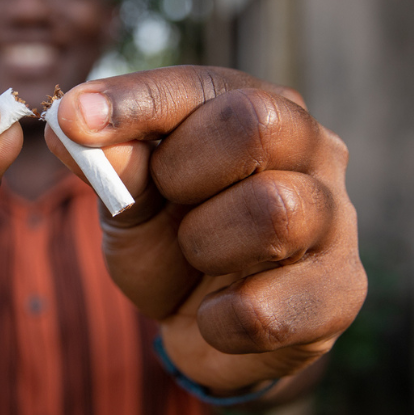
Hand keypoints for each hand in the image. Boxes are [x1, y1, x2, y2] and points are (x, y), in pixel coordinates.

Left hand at [46, 66, 365, 397]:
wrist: (209, 328)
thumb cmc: (173, 243)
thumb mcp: (131, 203)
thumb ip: (113, 167)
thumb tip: (72, 125)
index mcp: (257, 106)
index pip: (200, 86)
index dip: (135, 100)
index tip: (73, 118)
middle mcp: (311, 148)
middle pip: (256, 124)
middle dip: (184, 169)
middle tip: (168, 198)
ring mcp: (336, 218)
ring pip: (274, 211)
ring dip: (205, 245)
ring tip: (199, 258)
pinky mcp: (341, 291)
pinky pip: (266, 308)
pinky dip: (219, 319)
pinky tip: (217, 313)